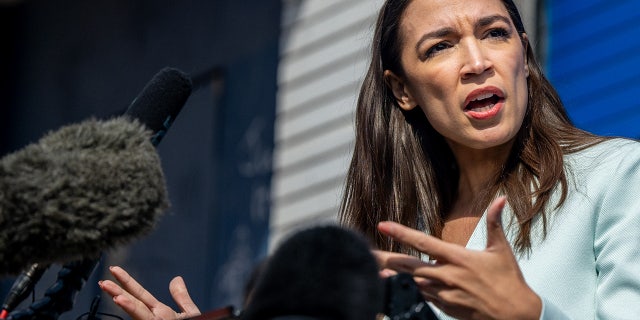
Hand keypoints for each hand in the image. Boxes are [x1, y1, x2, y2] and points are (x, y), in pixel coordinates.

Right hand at [99, 266, 200, 319]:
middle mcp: (155, 319)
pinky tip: (132, 309)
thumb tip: (176, 278)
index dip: (127, 281)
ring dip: (129, 307)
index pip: (140, 294)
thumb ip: (181, 297)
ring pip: (140, 315)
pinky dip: (140, 318)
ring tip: (118, 298)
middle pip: (134, 303)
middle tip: (103, 282)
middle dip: (119, 293)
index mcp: (160, 312)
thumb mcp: (189, 313)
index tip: (114, 269)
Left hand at [374, 197, 540, 319]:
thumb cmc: (509, 281)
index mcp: (458, 258)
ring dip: (391, 276)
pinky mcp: (444, 307)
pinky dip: (407, 290)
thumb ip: (495, 222)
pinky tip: (393, 285)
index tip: (383, 225)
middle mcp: (447, 276)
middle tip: (365, 253)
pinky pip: (421, 296)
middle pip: (408, 265)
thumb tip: (501, 199)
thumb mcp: (501, 250)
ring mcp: (444, 293)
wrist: (517, 316)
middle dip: (384, 259)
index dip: (401, 233)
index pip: (423, 242)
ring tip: (372, 268)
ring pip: (410, 282)